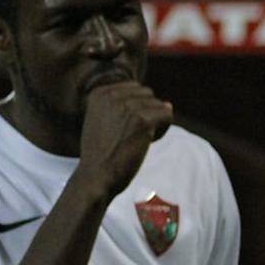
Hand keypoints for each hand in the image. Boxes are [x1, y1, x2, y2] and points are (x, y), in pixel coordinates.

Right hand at [77, 81, 172, 198]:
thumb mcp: (105, 121)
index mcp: (100, 93)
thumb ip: (129, 108)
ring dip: (155, 123)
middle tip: (132, 134)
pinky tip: (147, 141)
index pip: (136, 89)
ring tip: (136, 139)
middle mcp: (112, 95)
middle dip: (148, 114)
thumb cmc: (102, 153)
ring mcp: (127, 106)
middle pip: (149, 95)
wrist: (96, 175)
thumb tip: (168, 103)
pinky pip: (167, 116)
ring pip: (160, 106)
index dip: (137, 109)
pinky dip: (163, 130)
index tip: (124, 127)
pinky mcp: (142, 120)